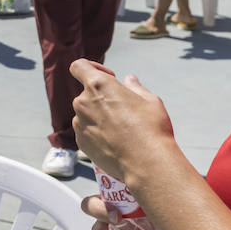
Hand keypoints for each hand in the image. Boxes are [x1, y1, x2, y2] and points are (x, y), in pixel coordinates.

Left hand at [70, 60, 175, 182]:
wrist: (146, 163)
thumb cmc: (151, 128)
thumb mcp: (150, 100)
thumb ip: (135, 87)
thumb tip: (129, 80)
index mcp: (98, 85)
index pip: (79, 66)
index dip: (92, 67)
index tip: (109, 77)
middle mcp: (82, 102)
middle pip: (87, 93)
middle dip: (103, 98)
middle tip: (125, 110)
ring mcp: (79, 123)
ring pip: (87, 113)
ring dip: (100, 116)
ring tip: (123, 130)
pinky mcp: (80, 141)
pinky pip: (86, 131)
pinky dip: (97, 133)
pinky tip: (116, 142)